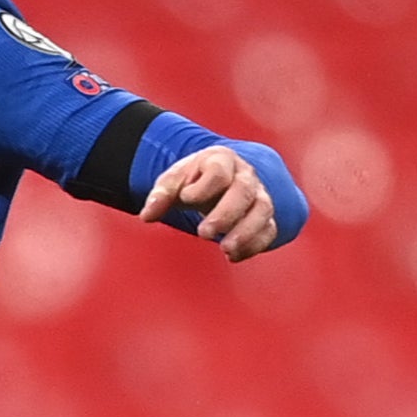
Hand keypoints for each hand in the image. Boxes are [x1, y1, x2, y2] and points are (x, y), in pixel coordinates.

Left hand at [136, 145, 278, 260]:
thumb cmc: (193, 180)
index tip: (185, 198)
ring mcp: (259, 195)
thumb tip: (147, 216)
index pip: (219, 170)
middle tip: (204, 233)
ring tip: (225, 249)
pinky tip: (233, 256)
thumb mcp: (174, 182)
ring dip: (246, 232)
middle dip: (226, 214)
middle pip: (244, 191)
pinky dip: (254, 245)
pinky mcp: (265, 217)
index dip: (203, 187)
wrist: (217, 181)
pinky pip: (269, 230)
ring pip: (263, 211)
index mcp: (221, 160)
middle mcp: (245, 175)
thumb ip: (161, 195)